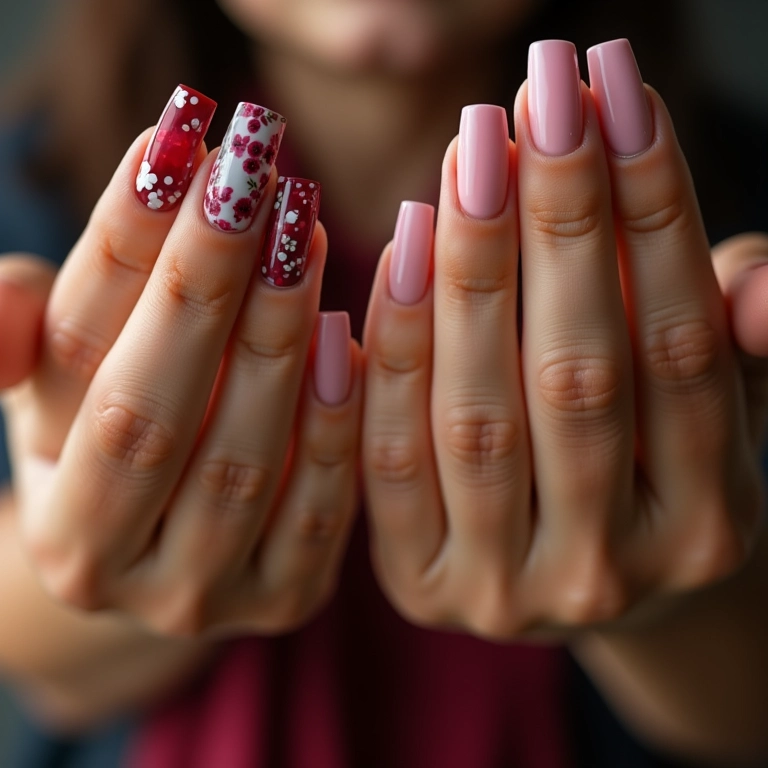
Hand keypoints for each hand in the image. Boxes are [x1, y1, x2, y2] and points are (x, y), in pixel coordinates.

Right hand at [1, 98, 361, 639]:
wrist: (168, 545)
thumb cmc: (115, 441)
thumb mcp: (57, 390)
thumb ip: (25, 336)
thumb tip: (16, 286)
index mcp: (46, 507)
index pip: (80, 355)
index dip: (127, 239)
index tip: (176, 132)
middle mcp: (109, 564)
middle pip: (155, 413)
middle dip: (203, 277)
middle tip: (249, 160)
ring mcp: (201, 593)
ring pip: (243, 459)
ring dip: (276, 333)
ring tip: (301, 222)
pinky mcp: (287, 596)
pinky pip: (320, 507)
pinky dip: (334, 418)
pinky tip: (347, 331)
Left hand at [362, 40, 764, 638]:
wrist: (587, 569)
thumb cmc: (654, 465)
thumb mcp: (724, 411)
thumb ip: (748, 348)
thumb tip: (759, 289)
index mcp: (706, 528)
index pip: (682, 353)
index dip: (653, 214)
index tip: (617, 92)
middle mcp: (607, 572)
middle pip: (577, 378)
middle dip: (558, 224)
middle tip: (537, 99)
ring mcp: (505, 590)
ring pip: (478, 417)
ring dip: (470, 272)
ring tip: (470, 155)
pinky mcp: (419, 585)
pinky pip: (390, 459)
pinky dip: (394, 348)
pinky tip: (401, 244)